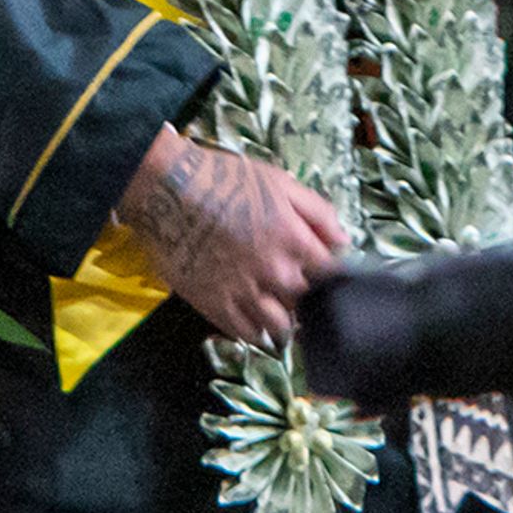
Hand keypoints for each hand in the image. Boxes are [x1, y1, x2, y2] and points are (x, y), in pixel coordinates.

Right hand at [116, 125, 349, 343]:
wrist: (169, 187)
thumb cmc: (226, 178)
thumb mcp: (280, 181)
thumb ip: (318, 212)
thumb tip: (344, 242)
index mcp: (295, 240)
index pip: (331, 275)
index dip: (328, 275)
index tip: (320, 274)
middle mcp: (275, 272)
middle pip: (306, 303)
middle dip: (304, 298)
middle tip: (294, 291)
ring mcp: (245, 291)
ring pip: (279, 326)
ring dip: (282, 320)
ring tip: (277, 311)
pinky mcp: (215, 305)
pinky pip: (245, 334)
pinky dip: (254, 331)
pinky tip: (252, 320)